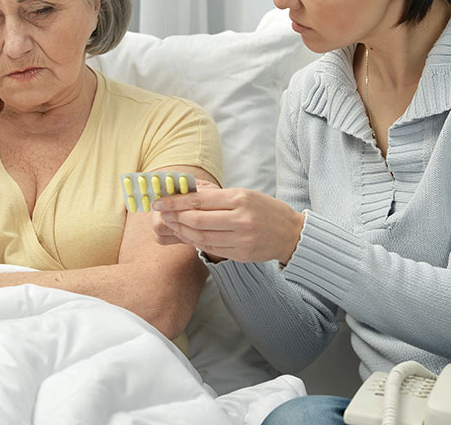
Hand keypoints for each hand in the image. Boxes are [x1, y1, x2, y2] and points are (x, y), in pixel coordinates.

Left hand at [152, 186, 304, 263]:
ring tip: (171, 224)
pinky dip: (196, 242)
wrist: (291, 233)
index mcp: (241, 199)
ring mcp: (242, 239)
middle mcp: (241, 219)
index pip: (200, 200)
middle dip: (175, 216)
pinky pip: (211, 248)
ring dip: (182, 230)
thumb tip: (185, 195)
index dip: (176, 201)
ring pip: (201, 236)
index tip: (159, 200)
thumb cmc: (265, 210)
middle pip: (197, 220)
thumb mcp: (245, 194)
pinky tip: (187, 235)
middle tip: (161, 213)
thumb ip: (217, 196)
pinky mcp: (242, 255)